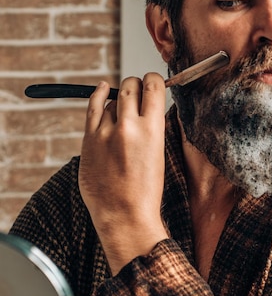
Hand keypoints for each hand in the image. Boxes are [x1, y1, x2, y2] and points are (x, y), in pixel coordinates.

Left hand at [78, 74, 168, 274]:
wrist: (124, 215)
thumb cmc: (145, 189)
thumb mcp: (158, 153)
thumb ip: (151, 127)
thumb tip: (146, 105)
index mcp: (152, 129)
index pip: (153, 85)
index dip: (153, 80)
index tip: (153, 83)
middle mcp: (128, 126)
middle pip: (130, 86)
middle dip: (136, 86)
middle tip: (138, 93)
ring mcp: (105, 132)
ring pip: (112, 99)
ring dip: (119, 100)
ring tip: (124, 112)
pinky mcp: (89, 140)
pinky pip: (93, 107)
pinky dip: (98, 95)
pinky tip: (102, 89)